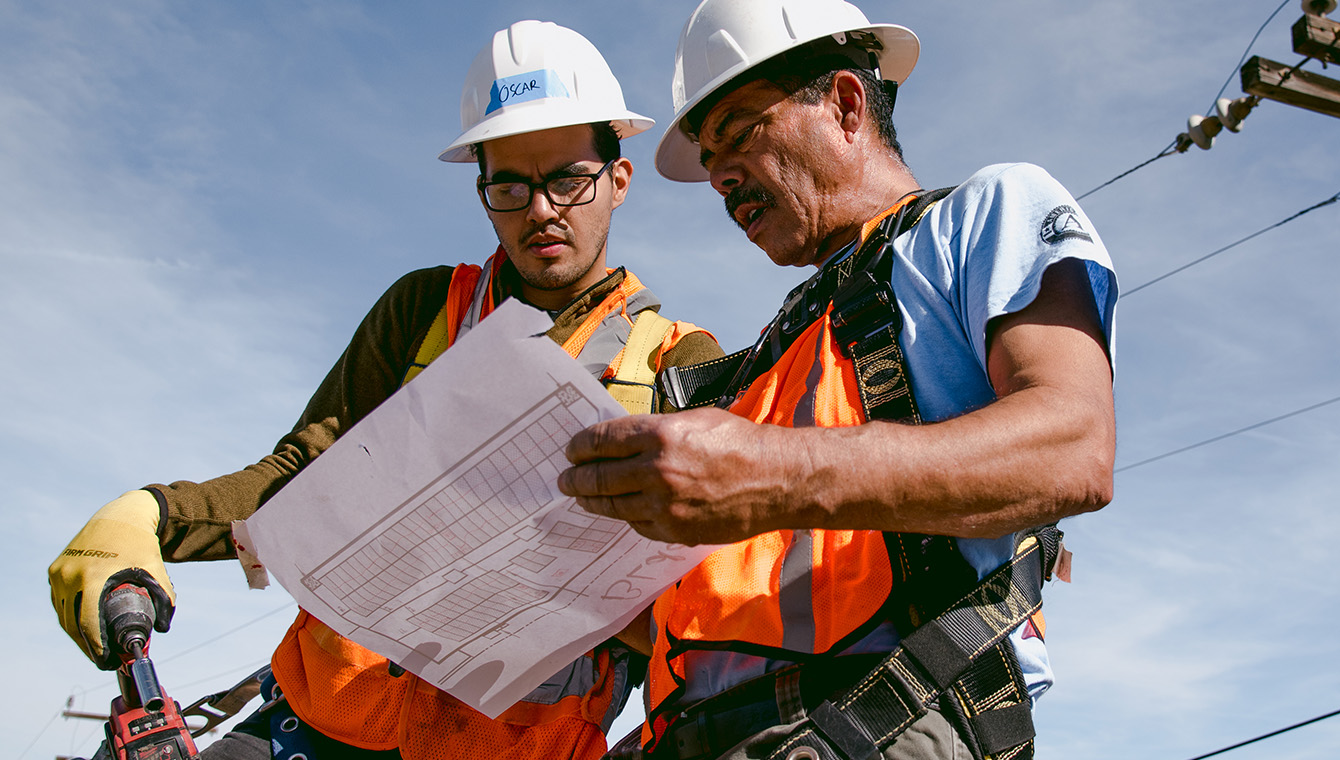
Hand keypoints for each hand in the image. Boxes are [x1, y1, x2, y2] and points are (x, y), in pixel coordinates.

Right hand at [49, 490, 175, 668]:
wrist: (120, 515)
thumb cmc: (140, 543)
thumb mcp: (155, 567)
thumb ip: (164, 595)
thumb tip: (163, 627)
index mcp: (93, 576)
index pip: (88, 622)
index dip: (96, 646)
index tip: (106, 661)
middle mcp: (70, 575)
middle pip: (73, 624)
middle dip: (87, 646)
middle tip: (102, 661)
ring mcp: (60, 572)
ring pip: (63, 614)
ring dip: (76, 635)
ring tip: (93, 649)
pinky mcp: (55, 569)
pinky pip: (59, 601)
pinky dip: (69, 617)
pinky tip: (81, 630)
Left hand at [558, 407, 798, 544]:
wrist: (776, 480)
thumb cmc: (738, 443)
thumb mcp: (694, 419)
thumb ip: (654, 430)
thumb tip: (620, 440)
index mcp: (660, 435)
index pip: (601, 441)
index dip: (579, 446)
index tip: (570, 450)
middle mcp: (657, 470)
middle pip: (598, 477)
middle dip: (574, 477)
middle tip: (564, 478)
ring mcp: (665, 504)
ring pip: (612, 505)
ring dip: (590, 500)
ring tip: (580, 496)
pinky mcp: (674, 530)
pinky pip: (637, 523)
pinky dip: (624, 515)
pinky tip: (618, 509)